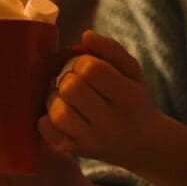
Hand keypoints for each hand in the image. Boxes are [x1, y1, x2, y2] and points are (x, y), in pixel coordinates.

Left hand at [38, 30, 157, 167]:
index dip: (83, 62)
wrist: (141, 144)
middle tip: (75, 83)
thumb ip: (110, 49)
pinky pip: (46, 131)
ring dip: (55, 99)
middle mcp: (110, 123)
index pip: (92, 70)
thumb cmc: (132, 100)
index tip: (88, 68)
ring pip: (58, 112)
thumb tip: (86, 35)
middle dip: (68, 79)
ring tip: (66, 99)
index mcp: (128, 98)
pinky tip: (57, 114)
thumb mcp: (131, 72)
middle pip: (71, 88)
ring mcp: (91, 141)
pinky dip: (45, 119)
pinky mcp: (74, 151)